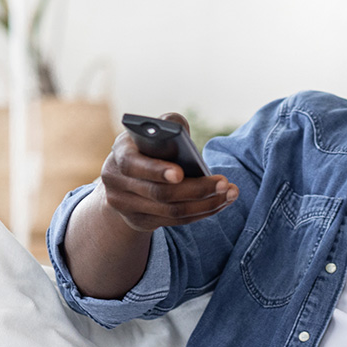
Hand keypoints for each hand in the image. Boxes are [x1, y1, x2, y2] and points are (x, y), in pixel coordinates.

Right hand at [98, 114, 237, 231]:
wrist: (124, 179)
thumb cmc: (147, 148)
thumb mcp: (152, 133)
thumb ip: (167, 125)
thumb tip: (179, 129)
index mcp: (120, 153)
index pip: (133, 165)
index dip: (157, 171)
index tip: (181, 173)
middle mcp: (116, 182)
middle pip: (159, 193)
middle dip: (196, 189)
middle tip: (224, 183)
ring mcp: (126, 206)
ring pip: (171, 211)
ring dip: (206, 204)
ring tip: (230, 193)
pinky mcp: (140, 221)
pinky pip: (176, 221)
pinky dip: (202, 212)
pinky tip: (221, 202)